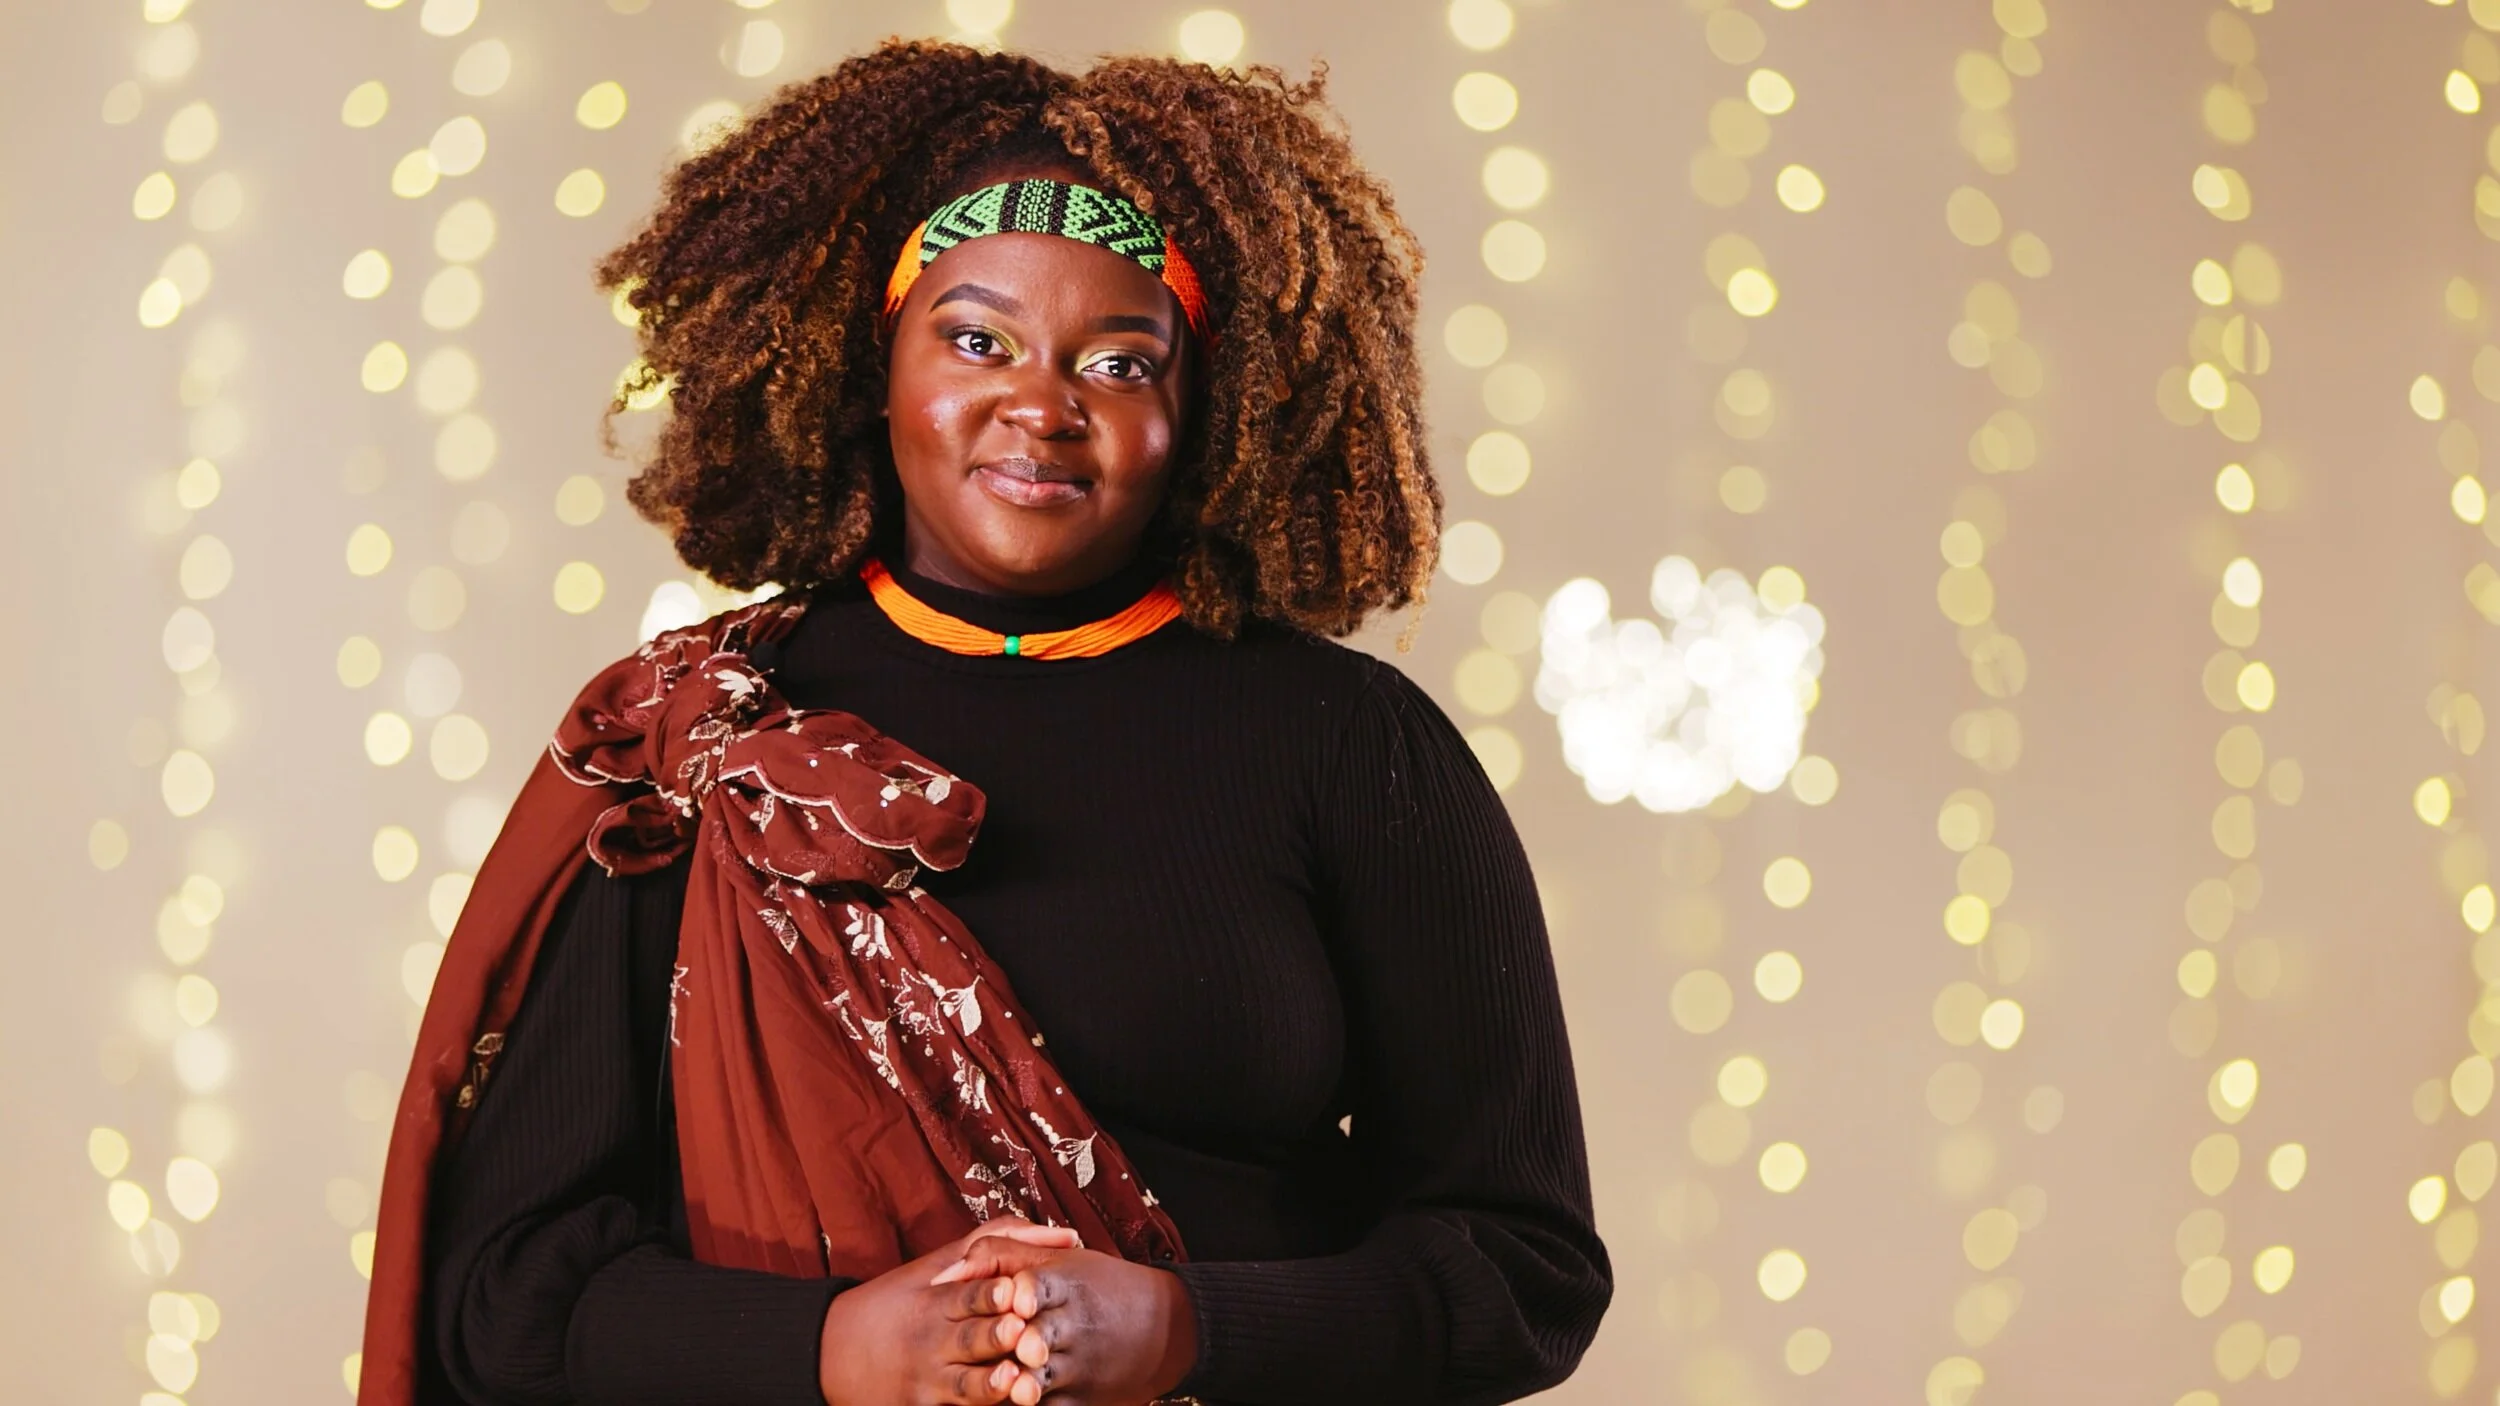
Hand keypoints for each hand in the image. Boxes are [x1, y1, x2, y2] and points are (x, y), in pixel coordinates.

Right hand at [818, 1219, 1082, 1405]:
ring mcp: (928, 1381)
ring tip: (1012, 1379)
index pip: (965, 1296)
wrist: (834, 1352)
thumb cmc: (901, 1300)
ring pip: (966, 1386)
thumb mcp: (938, 1264)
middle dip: (995, 1336)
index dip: (989, 1294)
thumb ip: (1000, 1241)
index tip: (1013, 1288)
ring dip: (990, 1384)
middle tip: (1019, 1330)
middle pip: (970, 1340)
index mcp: (935, 1301)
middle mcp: (932, 1342)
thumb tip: (1069, 1235)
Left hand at [931, 1240, 1197, 1405]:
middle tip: (1023, 1348)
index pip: (1044, 1285)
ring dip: (1030, 1386)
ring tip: (1022, 1392)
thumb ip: (998, 1254)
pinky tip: (1013, 1404)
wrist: (1163, 1328)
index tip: (1019, 1298)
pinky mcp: (1080, 1400)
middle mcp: (1072, 1326)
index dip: (1029, 1291)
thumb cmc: (1097, 1287)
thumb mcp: (1056, 1261)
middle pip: (1043, 1335)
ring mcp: (1077, 1367)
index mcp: (1066, 1285)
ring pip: (1044, 1379)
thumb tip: (947, 1270)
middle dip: (1032, 1343)